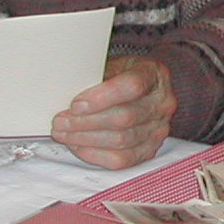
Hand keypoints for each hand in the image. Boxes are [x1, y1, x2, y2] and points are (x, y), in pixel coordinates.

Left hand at [51, 56, 175, 169]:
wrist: (139, 90)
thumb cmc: (120, 75)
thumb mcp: (111, 64)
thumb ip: (94, 75)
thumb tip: (64, 90)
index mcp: (155, 74)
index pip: (132, 86)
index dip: (102, 97)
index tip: (76, 104)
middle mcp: (163, 103)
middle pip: (124, 118)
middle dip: (85, 122)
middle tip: (60, 121)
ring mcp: (159, 129)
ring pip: (121, 141)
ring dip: (85, 139)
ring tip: (63, 133)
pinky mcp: (149, 150)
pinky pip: (122, 159)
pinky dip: (95, 154)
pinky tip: (78, 146)